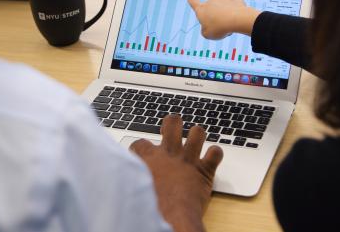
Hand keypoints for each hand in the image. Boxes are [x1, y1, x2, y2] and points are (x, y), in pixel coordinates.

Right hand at [130, 115, 222, 231]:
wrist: (171, 219)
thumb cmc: (151, 208)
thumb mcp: (132, 189)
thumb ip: (131, 179)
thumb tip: (123, 180)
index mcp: (150, 158)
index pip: (140, 143)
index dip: (140, 147)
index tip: (142, 154)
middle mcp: (170, 153)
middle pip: (173, 121)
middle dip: (173, 123)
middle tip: (172, 132)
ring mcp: (189, 159)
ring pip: (197, 131)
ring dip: (197, 135)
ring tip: (194, 141)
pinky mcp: (205, 170)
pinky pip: (216, 152)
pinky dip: (215, 154)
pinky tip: (211, 158)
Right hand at [188, 0, 260, 39]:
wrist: (237, 20)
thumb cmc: (220, 27)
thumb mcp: (207, 34)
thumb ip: (205, 30)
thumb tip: (208, 26)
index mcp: (201, 9)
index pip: (193, 2)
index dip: (191, 0)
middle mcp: (211, 1)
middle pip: (211, 8)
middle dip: (214, 15)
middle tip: (219, 26)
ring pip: (223, 8)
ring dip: (225, 15)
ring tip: (229, 25)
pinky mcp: (235, 0)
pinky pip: (234, 8)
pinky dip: (236, 13)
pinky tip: (237, 20)